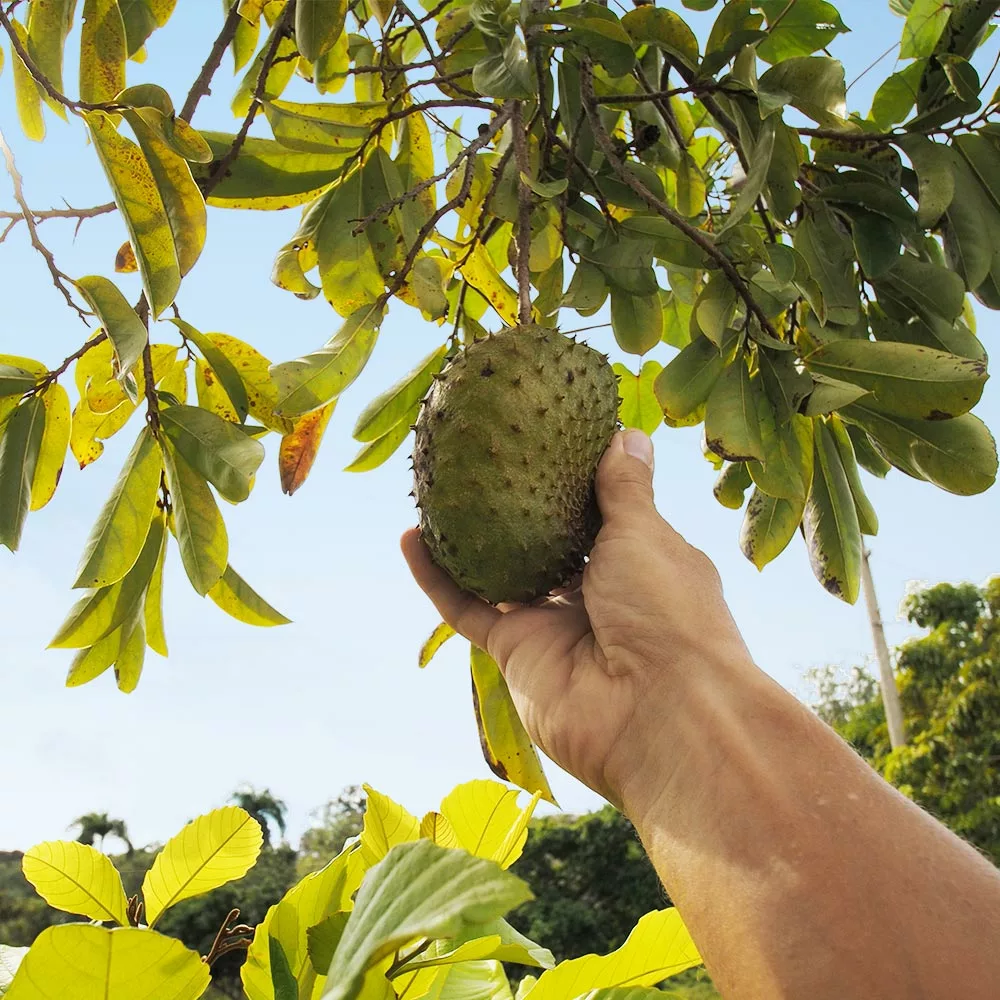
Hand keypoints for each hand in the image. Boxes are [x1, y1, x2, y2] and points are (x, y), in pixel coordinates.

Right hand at [401, 429, 755, 814]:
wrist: (660, 716)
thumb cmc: (670, 615)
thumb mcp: (647, 535)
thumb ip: (626, 488)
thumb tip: (627, 434)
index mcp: (641, 564)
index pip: (604, 516)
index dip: (575, 483)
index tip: (546, 440)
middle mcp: (598, 595)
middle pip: (547, 544)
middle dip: (518, 509)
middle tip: (484, 459)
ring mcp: (554, 625)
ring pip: (500, 574)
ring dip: (469, 538)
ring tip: (438, 490)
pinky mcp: (515, 652)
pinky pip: (466, 609)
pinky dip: (436, 576)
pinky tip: (410, 536)